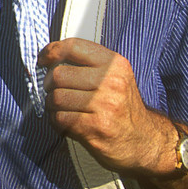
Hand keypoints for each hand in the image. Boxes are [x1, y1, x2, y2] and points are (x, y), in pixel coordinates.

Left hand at [39, 38, 168, 174]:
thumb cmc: (123, 108)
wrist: (145, 142)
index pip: (74, 47)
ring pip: (56, 98)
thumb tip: (50, 58)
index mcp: (115, 64)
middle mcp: (111, 82)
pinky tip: (66, 124)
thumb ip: (88, 65)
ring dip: (52, 106)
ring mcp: (104, 105)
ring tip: (62, 110)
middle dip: (50, 86)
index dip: (51, 51)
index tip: (43, 60)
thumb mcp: (115, 78)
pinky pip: (59, 119)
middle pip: (59, 75)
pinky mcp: (96, 128)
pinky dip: (56, 122)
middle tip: (55, 93)